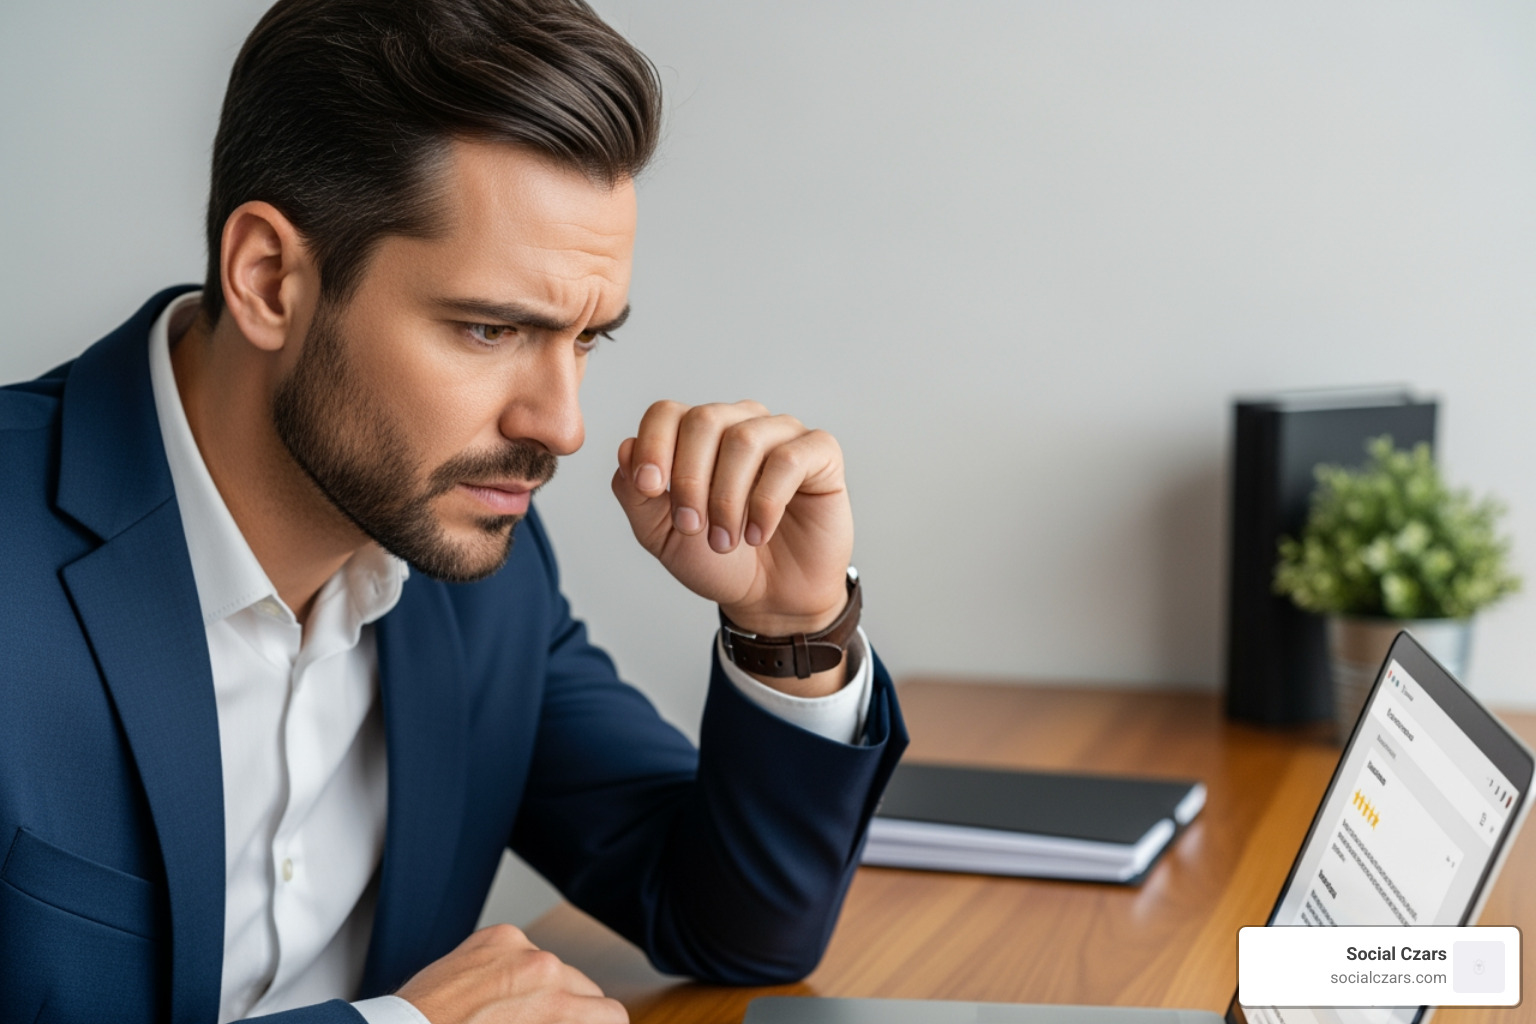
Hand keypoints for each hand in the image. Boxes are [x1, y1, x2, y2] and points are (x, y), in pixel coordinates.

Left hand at [395, 924, 626, 1023]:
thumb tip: (582, 1019)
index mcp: (557, 1005)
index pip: (612, 1014)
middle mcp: (545, 969)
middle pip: (588, 990)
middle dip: (573, 1013)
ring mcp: (518, 948)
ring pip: (555, 971)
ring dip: (545, 992)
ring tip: (512, 1017)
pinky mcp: (493, 937)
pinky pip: (524, 953)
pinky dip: (515, 973)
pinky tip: (493, 997)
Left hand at [611, 399, 852, 654]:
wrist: (769, 598)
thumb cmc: (717, 561)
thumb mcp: (660, 534)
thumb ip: (634, 493)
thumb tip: (626, 448)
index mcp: (697, 435)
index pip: (667, 413)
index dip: (654, 446)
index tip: (650, 489)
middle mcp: (739, 423)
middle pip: (703, 420)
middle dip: (690, 480)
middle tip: (692, 528)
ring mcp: (781, 434)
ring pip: (744, 439)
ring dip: (727, 498)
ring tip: (726, 539)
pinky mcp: (820, 454)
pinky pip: (789, 459)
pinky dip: (767, 502)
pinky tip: (758, 533)